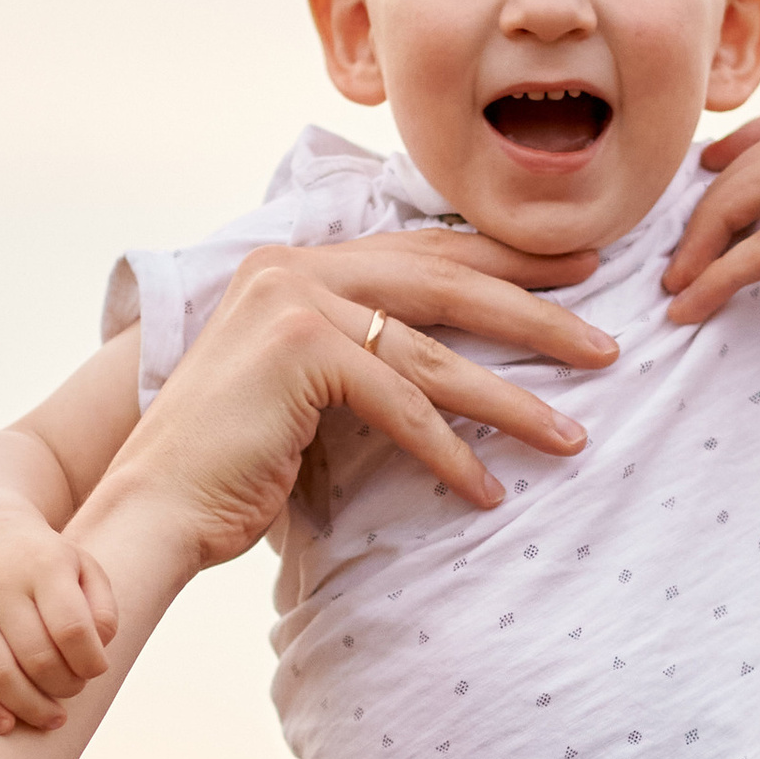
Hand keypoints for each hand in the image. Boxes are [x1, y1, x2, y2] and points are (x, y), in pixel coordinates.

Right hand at [0, 508, 122, 734]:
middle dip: (64, 686)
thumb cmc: (42, 562)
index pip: (71, 628)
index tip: (96, 669)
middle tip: (73, 689)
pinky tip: (5, 725)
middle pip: (37, 657)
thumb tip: (98, 649)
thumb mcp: (82, 567)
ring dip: (30, 706)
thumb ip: (101, 608)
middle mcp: (0, 586)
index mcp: (43, 566)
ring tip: (51, 717)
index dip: (90, 662)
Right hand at [78, 241, 610, 586]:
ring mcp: (294, 300)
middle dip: (536, 312)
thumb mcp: (307, 391)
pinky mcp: (297, 349)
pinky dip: (449, 452)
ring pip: (434, 351)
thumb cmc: (232, 464)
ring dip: (512, 399)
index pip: (425, 252)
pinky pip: (400, 403)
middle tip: (606, 344)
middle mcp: (295, 265)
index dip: (508, 263)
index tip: (580, 275)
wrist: (153, 506)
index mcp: (299, 261)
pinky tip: (489, 490)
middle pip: (446, 283)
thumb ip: (364, 357)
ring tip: (572, 435)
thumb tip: (452, 366)